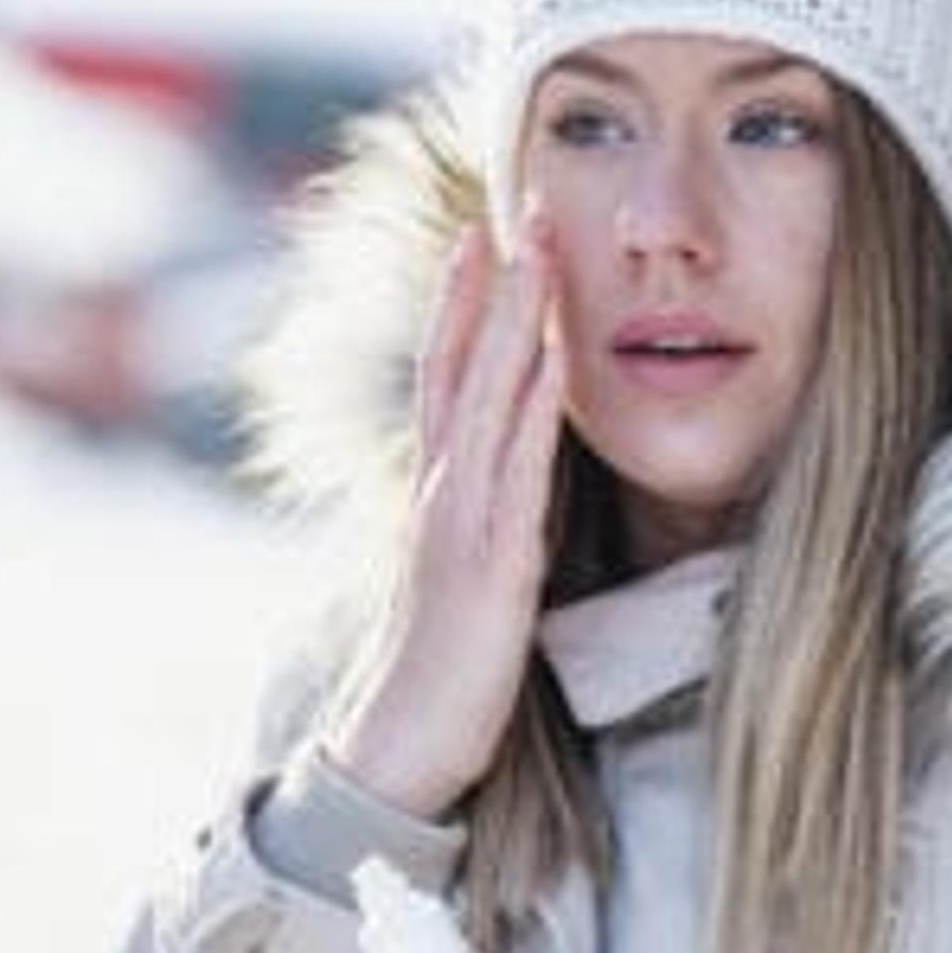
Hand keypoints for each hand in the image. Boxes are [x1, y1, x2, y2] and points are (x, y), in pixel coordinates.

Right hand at [313, 201, 567, 816]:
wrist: (397, 753)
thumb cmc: (436, 675)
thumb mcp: (458, 581)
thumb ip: (478, 526)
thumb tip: (510, 487)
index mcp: (432, 495)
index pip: (446, 376)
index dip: (464, 302)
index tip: (486, 232)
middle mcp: (437, 493)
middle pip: (463, 365)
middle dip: (493, 282)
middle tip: (522, 199)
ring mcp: (457, 525)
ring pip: (487, 399)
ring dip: (514, 318)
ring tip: (540, 245)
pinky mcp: (487, 568)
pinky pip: (516, 471)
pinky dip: (534, 406)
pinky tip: (553, 355)